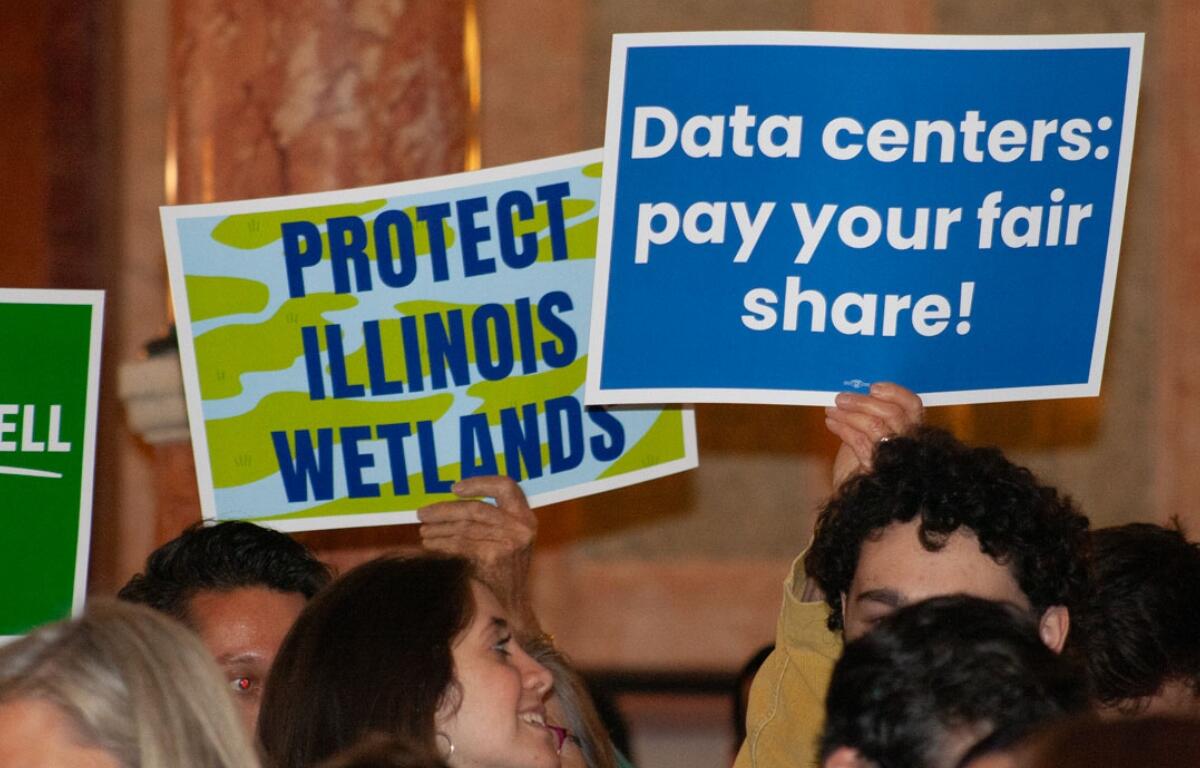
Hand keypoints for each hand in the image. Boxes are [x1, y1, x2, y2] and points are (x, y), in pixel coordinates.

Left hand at [417, 475, 540, 634]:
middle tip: (422, 512)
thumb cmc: (504, 570)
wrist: (511, 606)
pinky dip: (441, 543)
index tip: (454, 488)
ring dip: (438, 527)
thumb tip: (450, 499)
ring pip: (465, 526)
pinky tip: (429, 544)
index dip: (479, 483)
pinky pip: (460, 544)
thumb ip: (492, 519)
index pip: (506, 486)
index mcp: (527, 518)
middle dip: (445, 509)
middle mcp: (521, 528)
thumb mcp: (510, 539)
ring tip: (423, 530)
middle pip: (476, 507)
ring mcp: (508, 543)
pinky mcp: (493, 557)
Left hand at [826, 382, 922, 487]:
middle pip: (894, 413)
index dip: (895, 393)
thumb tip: (852, 396)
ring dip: (849, 414)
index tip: (873, 387)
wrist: (852, 505)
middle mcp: (911, 446)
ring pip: (876, 425)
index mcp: (912, 434)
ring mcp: (897, 459)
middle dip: (863, 402)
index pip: (914, 407)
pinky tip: (832, 423)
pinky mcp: (879, 471)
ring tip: (831, 410)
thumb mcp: (865, 437)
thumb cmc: (858, 470)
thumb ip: (866, 418)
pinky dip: (844, 428)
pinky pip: (861, 442)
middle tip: (841, 398)